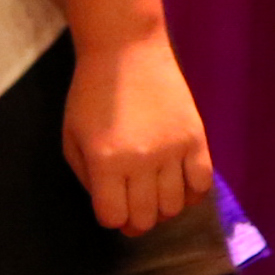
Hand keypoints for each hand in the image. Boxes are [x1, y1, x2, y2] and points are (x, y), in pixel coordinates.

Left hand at [60, 26, 211, 236]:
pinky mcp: (198, 139)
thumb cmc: (91, 96)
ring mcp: (174, 150)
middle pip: (147, 217)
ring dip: (163, 209)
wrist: (126, 54)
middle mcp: (142, 161)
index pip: (113, 216)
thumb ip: (89, 179)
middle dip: (137, 221)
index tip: (110, 208)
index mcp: (106, 161)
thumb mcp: (72, 138)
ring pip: (175, 207)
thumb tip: (111, 208)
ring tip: (153, 195)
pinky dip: (191, 195)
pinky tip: (179, 187)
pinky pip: (202, 185)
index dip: (110, 218)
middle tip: (133, 209)